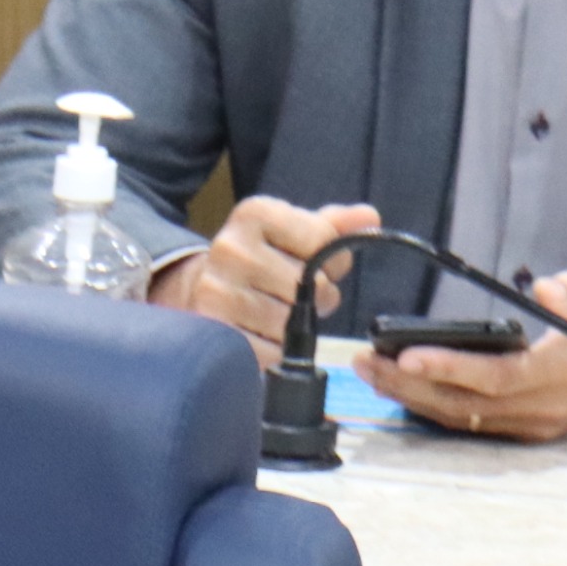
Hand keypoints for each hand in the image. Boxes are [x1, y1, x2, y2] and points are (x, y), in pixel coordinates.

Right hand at [149, 194, 381, 350]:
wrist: (197, 288)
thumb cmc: (260, 260)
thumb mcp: (293, 233)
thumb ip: (333, 226)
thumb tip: (370, 218)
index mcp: (255, 214)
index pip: (322, 239)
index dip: (332, 261)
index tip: (317, 268)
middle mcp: (230, 248)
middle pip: (308, 284)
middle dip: (315, 298)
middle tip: (297, 299)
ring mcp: (215, 292)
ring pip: (288, 321)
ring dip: (293, 328)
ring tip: (278, 318)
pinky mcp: (211, 332)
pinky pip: (268, 351)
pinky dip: (275, 351)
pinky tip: (262, 336)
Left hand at [363, 270, 566, 440]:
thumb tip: (545, 290)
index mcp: (563, 372)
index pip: (496, 375)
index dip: (448, 367)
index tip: (404, 354)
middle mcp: (544, 407)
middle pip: (465, 403)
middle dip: (409, 385)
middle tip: (365, 362)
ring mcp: (535, 424)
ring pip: (462, 417)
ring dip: (412, 398)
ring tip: (372, 373)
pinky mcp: (529, 430)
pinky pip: (472, 423)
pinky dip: (434, 408)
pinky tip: (404, 390)